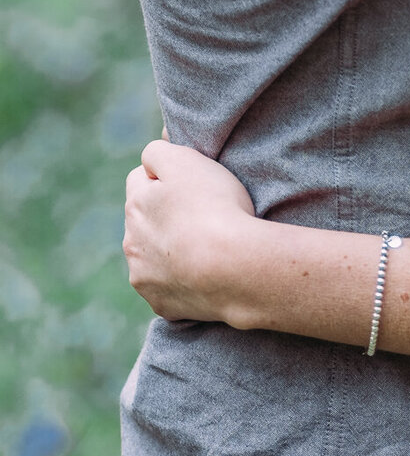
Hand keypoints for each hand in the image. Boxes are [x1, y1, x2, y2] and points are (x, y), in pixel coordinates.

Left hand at [124, 139, 256, 324]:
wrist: (233, 268)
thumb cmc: (215, 208)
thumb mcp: (187, 161)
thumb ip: (159, 151)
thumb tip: (151, 155)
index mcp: (135, 204)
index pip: (139, 177)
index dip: (166, 176)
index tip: (191, 184)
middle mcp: (131, 241)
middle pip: (143, 218)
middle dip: (163, 214)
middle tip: (201, 214)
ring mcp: (143, 276)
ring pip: (151, 254)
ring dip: (168, 248)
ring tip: (205, 246)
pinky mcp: (160, 304)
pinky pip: (167, 286)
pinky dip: (180, 279)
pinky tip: (204, 272)